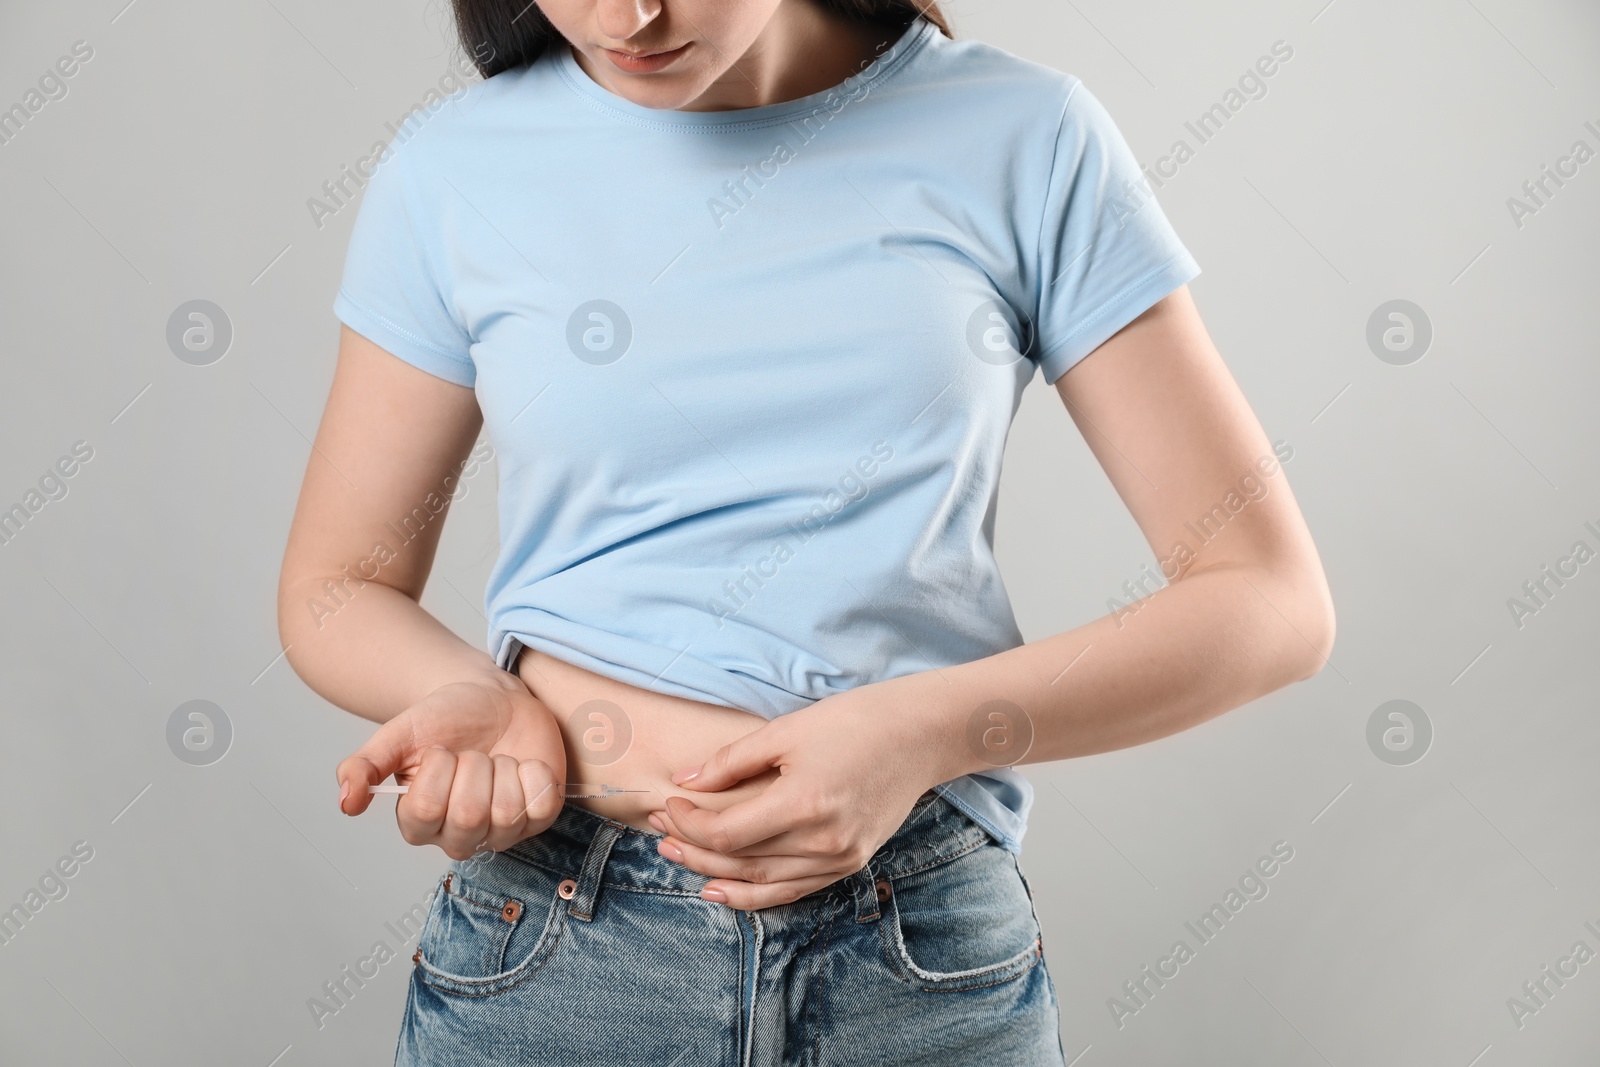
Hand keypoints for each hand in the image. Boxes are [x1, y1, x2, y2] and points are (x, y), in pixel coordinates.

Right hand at [335, 678, 568, 859]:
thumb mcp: (398, 735)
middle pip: (468, 816)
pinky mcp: (538, 817)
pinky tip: (525, 764)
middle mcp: (459, 836)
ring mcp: (502, 831)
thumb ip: (364, 766)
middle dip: (472, 767)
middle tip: (472, 753)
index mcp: (419, 821)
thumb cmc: (445, 720)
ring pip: (507, 813)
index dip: (436, 772)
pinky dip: (536, 774)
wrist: (492, 698)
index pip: (424, 812)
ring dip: (504, 769)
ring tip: (496, 759)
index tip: (439, 752)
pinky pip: (543, 807)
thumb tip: (346, 802)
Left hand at [646, 679, 943, 909]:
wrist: (920, 736)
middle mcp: (824, 841)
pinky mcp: (850, 863)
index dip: (690, 823)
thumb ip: (732, 760)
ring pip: (763, 882)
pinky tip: (723, 888)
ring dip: (716, 874)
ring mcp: (840, 858)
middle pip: (740, 861)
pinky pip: (792, 889)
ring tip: (679, 858)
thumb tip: (685, 780)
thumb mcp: (787, 730)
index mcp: (805, 802)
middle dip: (693, 849)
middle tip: (658, 833)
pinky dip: (755, 893)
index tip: (668, 803)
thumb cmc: (854, 722)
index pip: (729, 832)